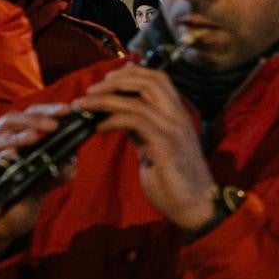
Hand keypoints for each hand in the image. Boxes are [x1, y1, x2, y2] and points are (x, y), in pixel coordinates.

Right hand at [0, 104, 75, 264]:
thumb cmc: (21, 200)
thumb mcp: (45, 184)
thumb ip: (59, 171)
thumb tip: (71, 160)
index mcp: (11, 138)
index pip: (28, 115)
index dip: (47, 111)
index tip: (67, 111)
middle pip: (8, 120)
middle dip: (33, 121)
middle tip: (53, 126)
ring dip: (15, 138)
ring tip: (35, 138)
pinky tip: (6, 158)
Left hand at [73, 65, 216, 230]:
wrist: (195, 205)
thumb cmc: (174, 180)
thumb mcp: (154, 147)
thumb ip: (141, 128)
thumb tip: (118, 114)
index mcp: (177, 114)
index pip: (158, 78)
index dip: (131, 73)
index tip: (106, 80)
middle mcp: (178, 116)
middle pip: (150, 80)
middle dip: (116, 80)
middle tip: (91, 89)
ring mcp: (174, 129)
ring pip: (138, 100)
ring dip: (105, 99)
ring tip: (83, 105)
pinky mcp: (166, 146)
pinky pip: (135, 122)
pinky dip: (112, 119)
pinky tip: (97, 127)